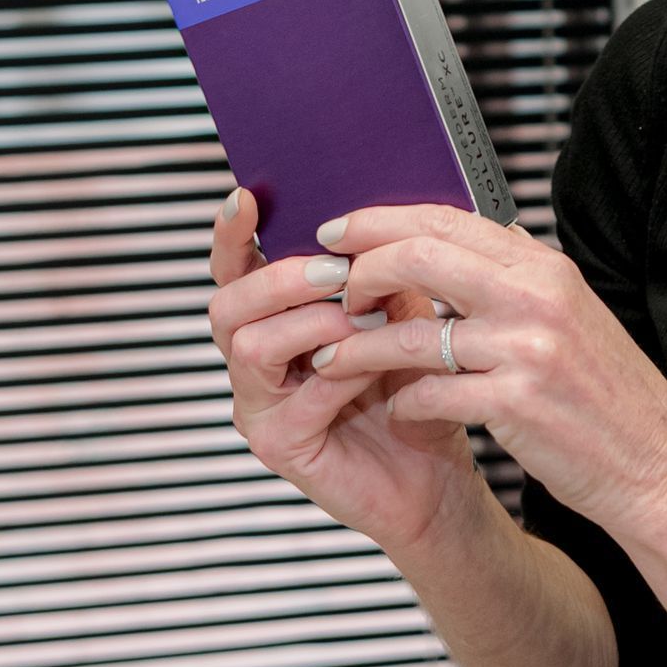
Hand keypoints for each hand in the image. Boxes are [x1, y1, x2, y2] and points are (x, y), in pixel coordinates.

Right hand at [207, 185, 482, 558]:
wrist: (438, 470)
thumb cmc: (417, 389)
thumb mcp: (405, 315)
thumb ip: (383, 273)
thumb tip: (380, 215)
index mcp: (278, 320)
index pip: (236, 269)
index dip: (233, 234)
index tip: (246, 196)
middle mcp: (256, 361)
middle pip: (228, 304)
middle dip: (281, 278)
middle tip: (335, 271)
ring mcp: (260, 405)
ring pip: (252, 346)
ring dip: (314, 323)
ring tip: (368, 320)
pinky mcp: (280, 445)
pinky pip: (296, 398)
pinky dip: (340, 374)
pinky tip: (375, 367)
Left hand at [307, 200, 666, 543]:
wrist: (656, 466)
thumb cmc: (611, 400)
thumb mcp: (574, 319)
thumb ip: (518, 283)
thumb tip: (456, 249)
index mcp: (549, 271)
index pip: (450, 221)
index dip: (383, 222)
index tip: (343, 234)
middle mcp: (539, 298)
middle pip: (420, 256)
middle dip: (360, 270)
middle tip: (333, 290)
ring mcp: (527, 349)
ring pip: (412, 330)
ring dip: (360, 346)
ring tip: (333, 357)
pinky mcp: (514, 402)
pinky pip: (428, 392)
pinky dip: (402, 403)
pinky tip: (398, 411)